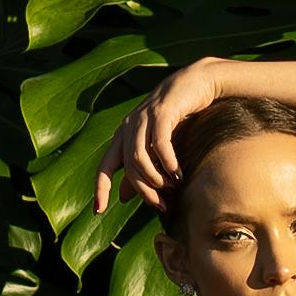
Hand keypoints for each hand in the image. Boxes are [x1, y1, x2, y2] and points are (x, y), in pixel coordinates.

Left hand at [93, 59, 223, 214]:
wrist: (196, 83)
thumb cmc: (178, 117)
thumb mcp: (157, 146)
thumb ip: (140, 170)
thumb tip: (122, 197)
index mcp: (124, 136)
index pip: (105, 166)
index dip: (100, 188)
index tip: (98, 211)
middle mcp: (129, 126)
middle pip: (128, 167)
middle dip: (144, 191)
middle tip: (162, 206)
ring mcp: (143, 118)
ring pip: (139, 157)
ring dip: (156, 178)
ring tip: (172, 188)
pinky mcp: (162, 112)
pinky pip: (159, 144)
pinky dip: (168, 163)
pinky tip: (179, 175)